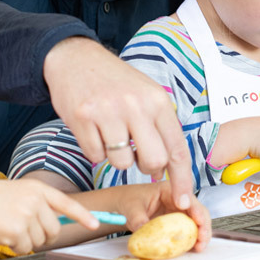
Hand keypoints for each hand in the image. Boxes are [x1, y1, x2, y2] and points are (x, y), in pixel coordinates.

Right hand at [0, 179, 97, 253]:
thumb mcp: (17, 193)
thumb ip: (37, 204)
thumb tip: (53, 225)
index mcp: (37, 189)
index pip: (66, 203)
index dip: (82, 215)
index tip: (94, 224)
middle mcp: (35, 201)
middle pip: (53, 230)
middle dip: (43, 236)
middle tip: (25, 232)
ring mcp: (27, 215)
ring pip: (39, 241)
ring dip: (25, 241)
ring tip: (8, 228)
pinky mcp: (18, 231)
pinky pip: (25, 248)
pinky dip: (15, 247)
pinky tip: (3, 234)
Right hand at [44, 37, 193, 209]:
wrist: (75, 58)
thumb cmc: (115, 82)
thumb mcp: (146, 95)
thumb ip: (158, 128)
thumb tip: (163, 169)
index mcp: (157, 101)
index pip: (177, 148)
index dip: (182, 179)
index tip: (183, 200)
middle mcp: (136, 106)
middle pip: (153, 161)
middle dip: (147, 168)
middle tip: (137, 155)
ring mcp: (108, 112)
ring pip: (122, 163)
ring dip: (117, 158)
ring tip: (111, 135)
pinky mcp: (82, 117)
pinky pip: (95, 156)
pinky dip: (95, 151)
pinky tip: (94, 131)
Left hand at [115, 182, 212, 251]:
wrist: (123, 206)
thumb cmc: (128, 201)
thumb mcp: (131, 209)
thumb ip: (138, 219)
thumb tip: (145, 230)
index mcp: (169, 189)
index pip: (188, 198)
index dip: (196, 210)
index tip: (199, 221)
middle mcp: (178, 200)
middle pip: (198, 211)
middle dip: (203, 225)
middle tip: (202, 239)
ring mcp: (179, 212)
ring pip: (197, 222)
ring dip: (201, 234)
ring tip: (199, 247)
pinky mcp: (177, 223)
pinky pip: (189, 231)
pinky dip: (193, 239)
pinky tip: (193, 248)